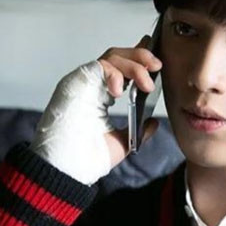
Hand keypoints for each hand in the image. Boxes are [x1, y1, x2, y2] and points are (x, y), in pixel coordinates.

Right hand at [29, 35, 161, 184]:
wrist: (68, 169)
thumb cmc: (85, 158)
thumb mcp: (122, 143)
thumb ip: (139, 131)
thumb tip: (153, 122)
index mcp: (100, 96)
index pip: (121, 69)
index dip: (139, 60)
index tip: (156, 61)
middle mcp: (91, 85)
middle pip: (118, 57)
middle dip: (141, 57)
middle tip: (157, 67)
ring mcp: (84, 82)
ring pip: (112, 57)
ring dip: (134, 65)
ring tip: (146, 84)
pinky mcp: (77, 81)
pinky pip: (100, 66)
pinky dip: (115, 73)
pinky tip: (121, 91)